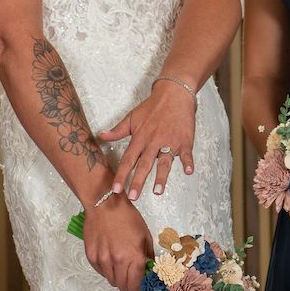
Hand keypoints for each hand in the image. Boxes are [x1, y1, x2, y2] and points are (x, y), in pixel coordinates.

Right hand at [82, 196, 152, 290]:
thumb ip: (148, 256)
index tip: (139, 286)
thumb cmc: (127, 217)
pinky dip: (106, 269)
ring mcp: (103, 260)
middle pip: (123, 287)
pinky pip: (100, 272)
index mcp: (134, 257)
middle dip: (128, 285)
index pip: (136, 285)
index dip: (138, 289)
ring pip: (111, 281)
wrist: (105, 205)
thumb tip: (149, 270)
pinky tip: (109, 257)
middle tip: (130, 277)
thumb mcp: (145, 235)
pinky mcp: (91, 257)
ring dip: (117, 277)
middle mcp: (118, 262)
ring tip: (119, 265)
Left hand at [97, 84, 196, 199]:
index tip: (115, 189)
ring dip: (161, 177)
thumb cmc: (152, 107)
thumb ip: (117, 131)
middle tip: (132, 197)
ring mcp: (169, 142)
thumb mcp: (132, 118)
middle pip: (144, 164)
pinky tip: (188, 171)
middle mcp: (153, 142)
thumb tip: (101, 136)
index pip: (127, 160)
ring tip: (157, 191)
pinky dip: (188, 162)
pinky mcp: (184, 140)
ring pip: (164, 162)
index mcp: (139, 138)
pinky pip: (186, 153)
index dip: (121, 175)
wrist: (173, 93)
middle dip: (138, 181)